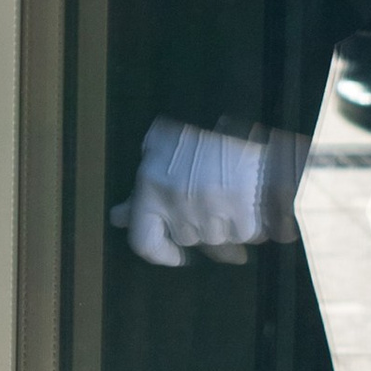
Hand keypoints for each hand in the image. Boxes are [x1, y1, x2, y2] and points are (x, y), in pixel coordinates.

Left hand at [116, 119, 301, 268]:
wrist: (244, 117)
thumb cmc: (197, 131)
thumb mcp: (159, 150)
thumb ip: (141, 189)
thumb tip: (119, 218)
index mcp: (151, 190)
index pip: (144, 242)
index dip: (159, 253)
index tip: (175, 254)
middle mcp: (178, 208)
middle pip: (186, 238)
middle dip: (196, 225)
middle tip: (210, 199)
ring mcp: (212, 216)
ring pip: (216, 240)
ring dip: (224, 226)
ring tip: (232, 194)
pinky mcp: (244, 221)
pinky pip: (245, 236)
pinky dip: (249, 225)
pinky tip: (251, 201)